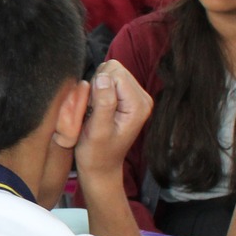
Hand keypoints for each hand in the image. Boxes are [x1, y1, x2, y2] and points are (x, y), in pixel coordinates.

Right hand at [72, 61, 153, 183]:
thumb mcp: (97, 131)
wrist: (100, 166)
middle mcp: (142, 98)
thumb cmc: (97, 153)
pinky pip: (108, 79)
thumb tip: (102, 78)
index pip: (115, 73)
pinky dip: (97, 90)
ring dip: (95, 88)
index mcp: (138, 105)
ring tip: (94, 111)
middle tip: (93, 110)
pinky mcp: (126, 97)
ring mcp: (135, 97)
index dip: (97, 86)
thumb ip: (103, 103)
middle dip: (97, 85)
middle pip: (114, 69)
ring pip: (109, 72)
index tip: (93, 108)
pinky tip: (96, 109)